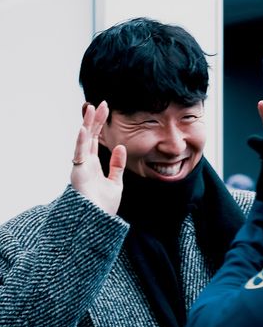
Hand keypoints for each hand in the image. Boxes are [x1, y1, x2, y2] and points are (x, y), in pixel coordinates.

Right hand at [71, 101, 125, 215]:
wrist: (97, 222)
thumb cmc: (104, 206)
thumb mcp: (116, 182)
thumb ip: (117, 165)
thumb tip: (120, 147)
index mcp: (93, 165)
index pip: (95, 140)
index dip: (100, 125)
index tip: (106, 110)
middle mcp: (85, 163)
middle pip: (89, 136)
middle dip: (95, 120)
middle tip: (101, 104)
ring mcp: (80, 166)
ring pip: (83, 140)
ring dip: (87, 124)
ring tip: (91, 108)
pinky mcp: (78, 172)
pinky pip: (79, 153)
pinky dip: (81, 141)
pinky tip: (85, 128)